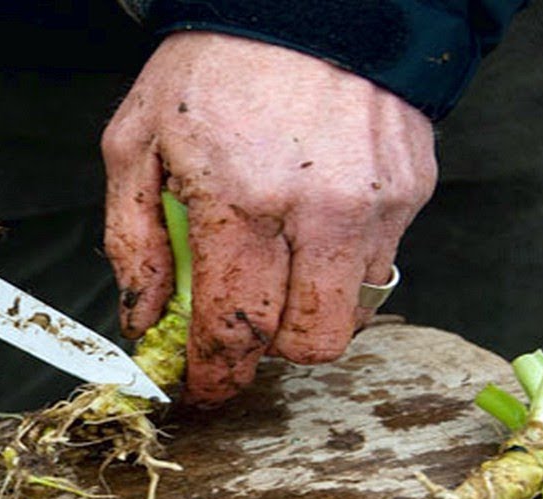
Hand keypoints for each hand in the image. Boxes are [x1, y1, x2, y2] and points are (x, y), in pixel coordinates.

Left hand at [102, 33, 436, 402]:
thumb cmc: (211, 66)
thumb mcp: (135, 141)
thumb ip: (131, 239)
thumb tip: (144, 319)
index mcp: (241, 201)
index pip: (235, 327)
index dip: (216, 375)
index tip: (204, 389)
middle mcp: (319, 211)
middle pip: (308, 343)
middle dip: (267, 352)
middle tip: (239, 326)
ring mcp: (375, 203)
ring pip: (353, 317)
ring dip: (308, 315)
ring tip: (276, 272)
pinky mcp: (411, 190)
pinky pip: (380, 267)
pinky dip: (341, 270)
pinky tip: (311, 229)